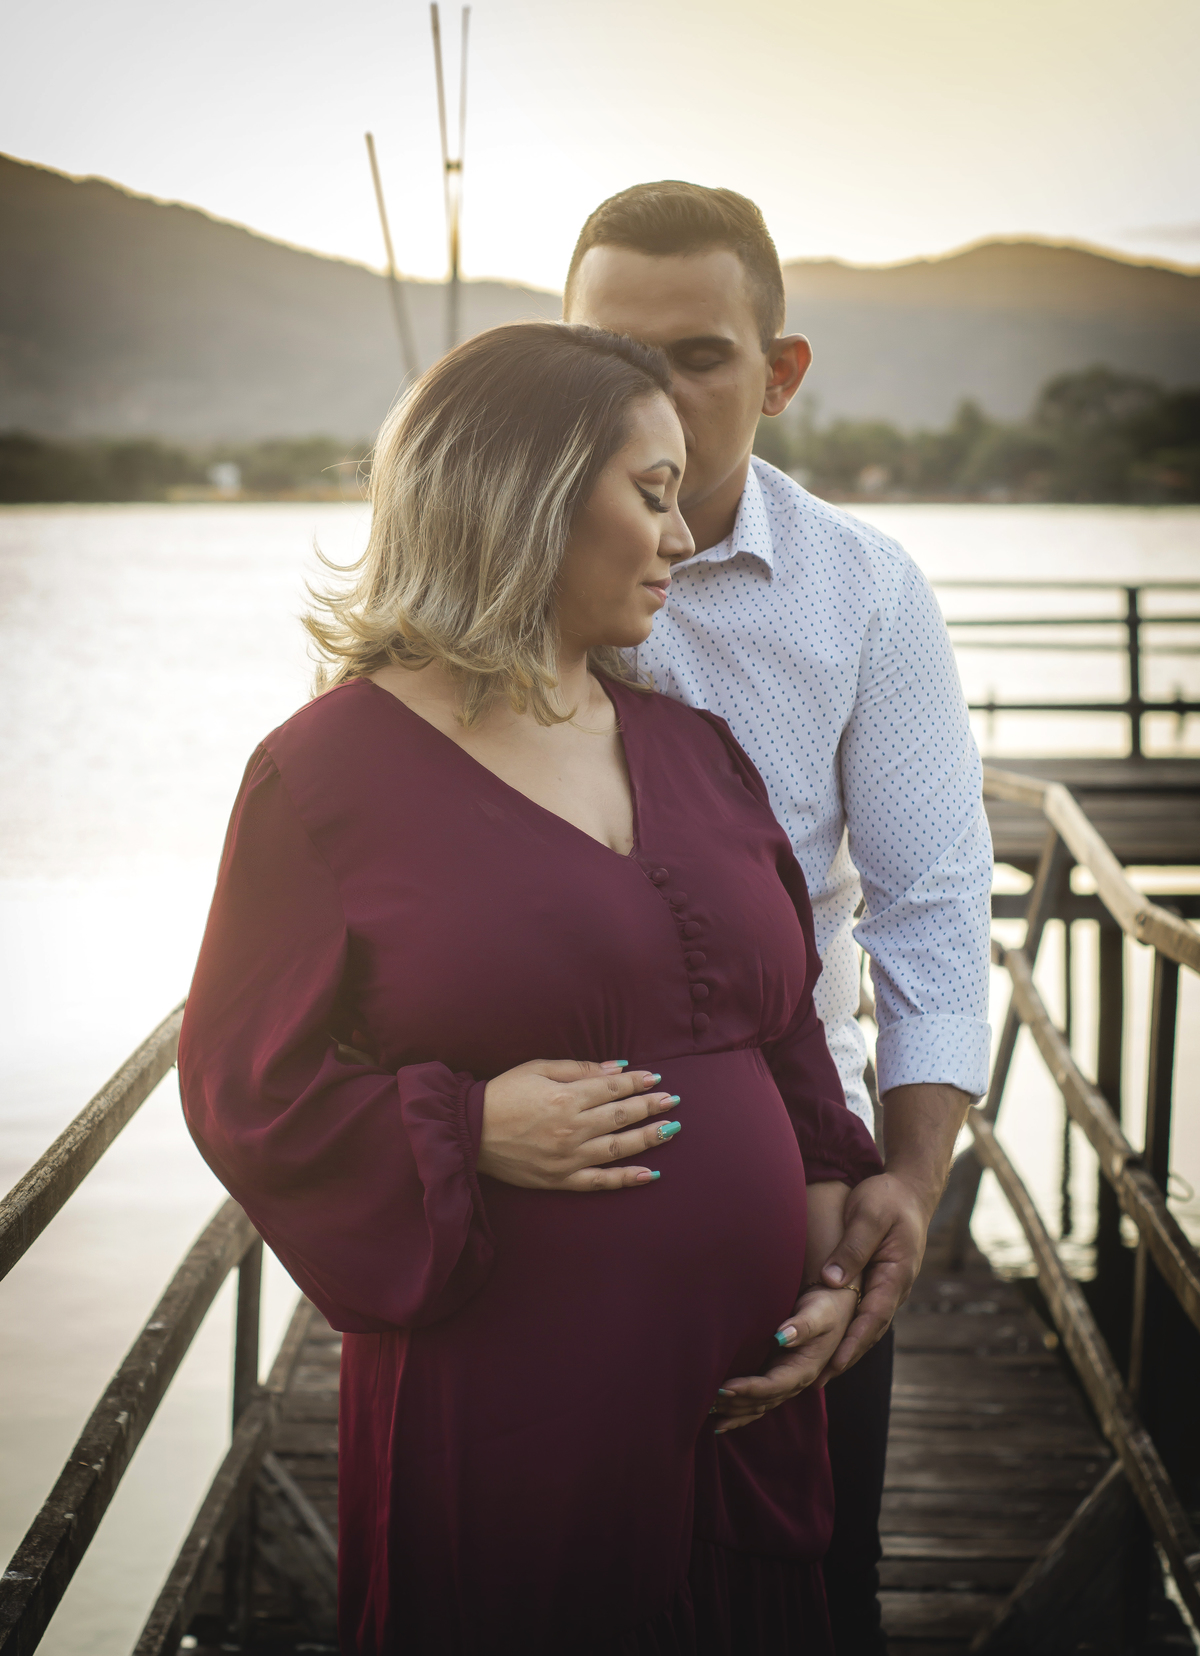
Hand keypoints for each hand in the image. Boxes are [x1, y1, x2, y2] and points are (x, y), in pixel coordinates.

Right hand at [477, 1060, 681, 1191]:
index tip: (656, 1078)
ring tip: (671, 1129)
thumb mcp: (537, 1068)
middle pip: (621, 1115)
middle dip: (651, 1106)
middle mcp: (572, 1127)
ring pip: (618, 1148)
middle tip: (673, 1101)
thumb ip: (579, 1069)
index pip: (613, 1089)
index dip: (637, 1083)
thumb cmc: (502, 1094)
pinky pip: (600, 1182)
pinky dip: (626, 1179)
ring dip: (648, 1138)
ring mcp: (568, 1157)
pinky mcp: (560, 1179)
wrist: (469, 1131)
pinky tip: (649, 1174)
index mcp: (566, 1097)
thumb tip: (616, 1070)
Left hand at [711, 1285, 858, 1432]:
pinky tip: (721, 1421)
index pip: (773, 1386)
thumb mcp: (819, 1313)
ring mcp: (787, 1381)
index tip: (724, 1388)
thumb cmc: (827, 1306)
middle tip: (705, 1401)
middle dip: (735, 1404)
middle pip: (763, 1400)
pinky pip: (759, 1401)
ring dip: (735, 1411)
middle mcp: (795, 1381)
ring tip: (706, 1413)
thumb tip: (782, 1336)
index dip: (749, 1389)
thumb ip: (802, 1326)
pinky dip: (741, 1412)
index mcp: (805, 1369)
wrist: (838, 1306)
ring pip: (759, 1405)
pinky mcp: (778, 1376)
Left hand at [816, 1081, 971, 1377]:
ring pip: (867, 1326)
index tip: (833, 1364)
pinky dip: (848, 1332)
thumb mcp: (868, 1216)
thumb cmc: (887, 1198)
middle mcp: (895, 1288)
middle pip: (870, 1330)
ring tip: (818, 1375)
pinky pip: (863, 1314)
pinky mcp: (879, 1282)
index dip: (852, 1342)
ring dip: (846, 1350)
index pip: (873, 1316)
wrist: (909, 1189)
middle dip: (846, 1357)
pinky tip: (829, 1344)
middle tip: (816, 1382)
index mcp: (896, 1274)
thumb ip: (852, 1248)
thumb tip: (831, 1281)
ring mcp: (889, 1287)